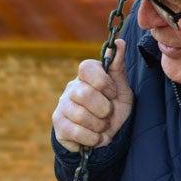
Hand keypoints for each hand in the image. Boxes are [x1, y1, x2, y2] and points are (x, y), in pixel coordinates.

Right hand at [52, 38, 132, 152]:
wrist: (105, 136)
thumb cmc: (113, 108)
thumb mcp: (121, 89)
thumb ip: (118, 67)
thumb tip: (119, 42)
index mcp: (86, 76)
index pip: (86, 67)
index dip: (103, 82)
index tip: (113, 93)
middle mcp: (71, 88)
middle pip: (84, 94)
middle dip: (103, 109)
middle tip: (108, 114)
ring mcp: (62, 106)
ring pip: (79, 115)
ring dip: (99, 126)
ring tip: (102, 127)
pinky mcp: (58, 125)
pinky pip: (74, 131)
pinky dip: (91, 138)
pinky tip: (95, 138)